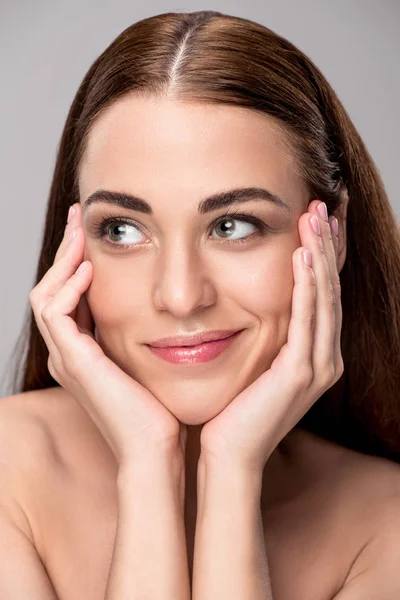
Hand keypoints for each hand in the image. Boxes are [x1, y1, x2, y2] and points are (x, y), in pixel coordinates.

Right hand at [29, 202, 186, 466]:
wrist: (157, 447)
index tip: (95, 232)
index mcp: (85, 350)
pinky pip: (56, 312)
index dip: (78, 260)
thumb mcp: (151, 357)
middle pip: (53, 288)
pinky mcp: (72, 361)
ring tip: (82, 231)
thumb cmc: (162, 407)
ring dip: (63, 259)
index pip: (71, 294)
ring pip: (47, 294)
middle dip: (66, 251)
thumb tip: (172, 300)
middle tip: (80, 217)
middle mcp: (69, 352)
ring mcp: (66, 357)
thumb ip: (149, 330)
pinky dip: (68, 286)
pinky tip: (90, 268)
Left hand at [199, 200, 343, 472]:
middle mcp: (324, 358)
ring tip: (313, 217)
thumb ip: (264, 334)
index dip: (321, 256)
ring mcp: (317, 367)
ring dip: (319, 255)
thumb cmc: (233, 408)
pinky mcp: (300, 374)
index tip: (312, 221)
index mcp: (313, 355)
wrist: (227, 453)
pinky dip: (308, 286)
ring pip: (324, 298)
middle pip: (330, 290)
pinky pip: (308, 320)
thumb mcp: (254, 363)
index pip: (322, 295)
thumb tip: (249, 301)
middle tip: (319, 206)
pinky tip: (302, 256)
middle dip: (325, 246)